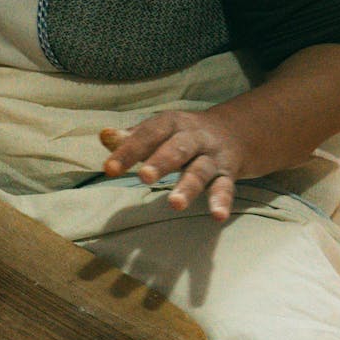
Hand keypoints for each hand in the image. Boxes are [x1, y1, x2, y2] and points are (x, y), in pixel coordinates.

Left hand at [100, 110, 246, 222]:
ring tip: (175, 204)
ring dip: (188, 187)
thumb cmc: (181, 134)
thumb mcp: (158, 130)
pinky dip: (221, 201)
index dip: (128, 151)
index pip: (148, 134)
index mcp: (172, 123)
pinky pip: (225, 187)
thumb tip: (104, 135)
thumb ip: (132, 137)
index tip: (109, 169)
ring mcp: (212, 156)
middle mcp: (194, 137)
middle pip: (178, 148)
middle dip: (161, 162)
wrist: (235, 131)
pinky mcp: (227, 174)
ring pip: (200, 170)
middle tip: (144, 177)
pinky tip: (217, 216)